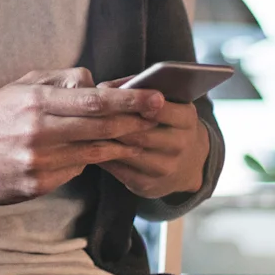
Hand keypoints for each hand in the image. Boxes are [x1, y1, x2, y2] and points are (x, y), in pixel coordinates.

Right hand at [0, 68, 163, 204]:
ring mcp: (38, 161)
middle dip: (135, 122)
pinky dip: (86, 161)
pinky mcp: (37, 184)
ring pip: (93, 152)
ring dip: (118, 144)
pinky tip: (93, 155)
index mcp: (36, 101)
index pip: (95, 100)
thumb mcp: (22, 86)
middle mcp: (38, 131)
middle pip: (101, 127)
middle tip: (157, 117)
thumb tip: (98, 83)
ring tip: (136, 138)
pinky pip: (74, 171)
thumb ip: (61, 82)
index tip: (156, 98)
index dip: (130, 101)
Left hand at [93, 80, 210, 199]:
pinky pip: (119, 170)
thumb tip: (102, 88)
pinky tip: (89, 147)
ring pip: (128, 152)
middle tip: (87, 113)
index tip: (116, 97)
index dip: (136, 103)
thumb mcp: (166, 103)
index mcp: (187, 119)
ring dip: (105, 141)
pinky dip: (103, 157)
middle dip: (113, 123)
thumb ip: (137, 90)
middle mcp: (180, 145)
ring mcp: (166, 168)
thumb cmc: (168, 122)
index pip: (161, 109)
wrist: (189, 163)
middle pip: (140, 134)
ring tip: (85, 129)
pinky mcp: (148, 185)